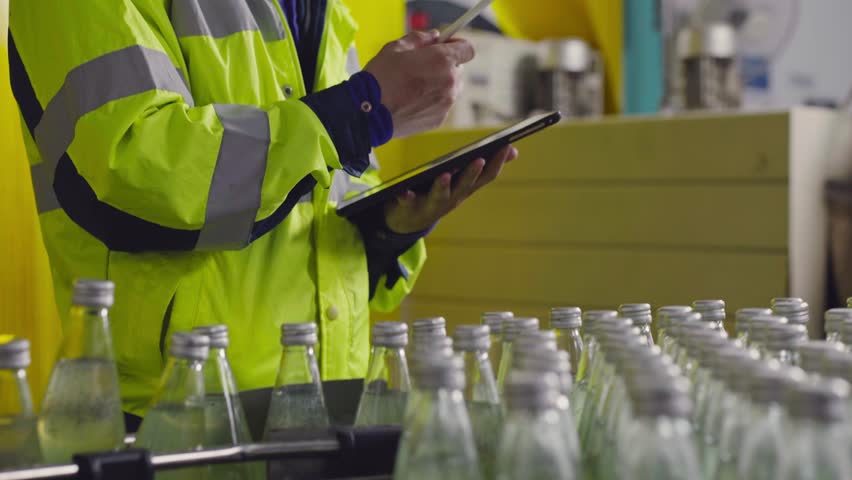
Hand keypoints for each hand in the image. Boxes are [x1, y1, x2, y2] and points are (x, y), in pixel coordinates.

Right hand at [364, 30, 474, 137]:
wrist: (368, 113)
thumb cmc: (380, 79)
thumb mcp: (396, 48)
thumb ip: (420, 39)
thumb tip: (433, 36)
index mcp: (442, 60)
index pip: (467, 49)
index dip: (457, 46)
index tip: (447, 46)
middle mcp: (449, 82)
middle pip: (458, 69)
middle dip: (444, 66)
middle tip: (423, 68)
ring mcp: (446, 103)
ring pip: (450, 88)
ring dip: (439, 84)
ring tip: (415, 87)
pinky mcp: (439, 119)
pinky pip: (442, 105)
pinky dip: (432, 101)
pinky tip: (412, 101)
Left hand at [384, 145, 518, 233]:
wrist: (409, 223)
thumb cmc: (440, 195)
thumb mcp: (463, 182)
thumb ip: (484, 167)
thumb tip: (513, 150)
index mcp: (465, 190)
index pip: (486, 176)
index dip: (497, 162)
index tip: (506, 145)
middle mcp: (452, 199)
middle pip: (464, 186)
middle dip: (472, 173)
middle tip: (480, 159)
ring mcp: (432, 205)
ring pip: (439, 196)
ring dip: (442, 186)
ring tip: (444, 175)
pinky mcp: (410, 208)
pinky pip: (408, 204)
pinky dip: (406, 198)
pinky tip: (404, 192)